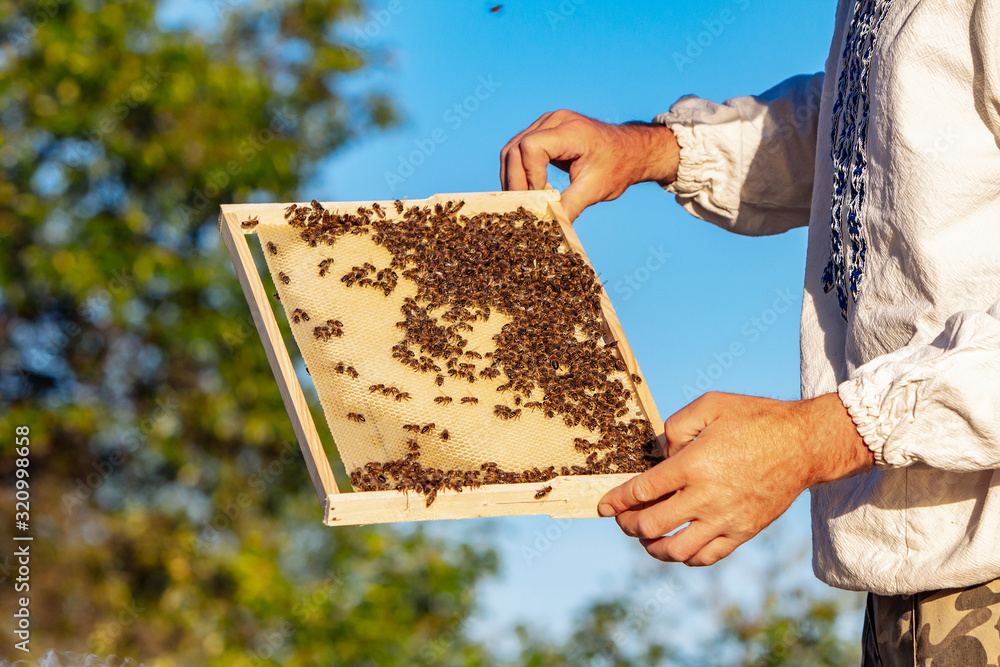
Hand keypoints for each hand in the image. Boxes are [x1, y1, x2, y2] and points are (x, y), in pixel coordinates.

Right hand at [500, 110, 679, 220]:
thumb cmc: (617, 167)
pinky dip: (519, 172)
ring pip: (512, 150)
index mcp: (571, 130)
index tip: (541, 196)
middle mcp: (555, 120)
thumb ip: (569, 207)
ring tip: (525, 201)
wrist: (631, 151)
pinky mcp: (543, 131)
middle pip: (515, 149)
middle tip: (524, 207)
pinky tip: (530, 190)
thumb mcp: (595, 190)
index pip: (532, 147)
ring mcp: (547, 123)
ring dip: (513, 178)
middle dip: (515, 181)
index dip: (530, 175)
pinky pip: (519, 150)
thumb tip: (548, 229)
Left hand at [597, 392, 873, 565]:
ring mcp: (725, 519)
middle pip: (651, 525)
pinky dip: (684, 558)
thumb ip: (676, 425)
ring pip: (676, 549)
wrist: (804, 444)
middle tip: (623, 519)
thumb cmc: (755, 420)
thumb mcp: (711, 405)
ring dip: (652, 547)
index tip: (604, 506)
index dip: (617, 501)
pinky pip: (706, 557)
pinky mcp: (742, 532)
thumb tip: (659, 452)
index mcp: (693, 465)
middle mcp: (706, 497)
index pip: (641, 491)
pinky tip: (677, 547)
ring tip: (645, 538)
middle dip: (629, 524)